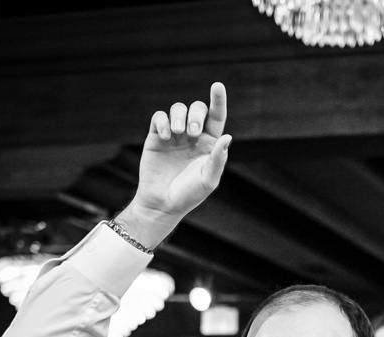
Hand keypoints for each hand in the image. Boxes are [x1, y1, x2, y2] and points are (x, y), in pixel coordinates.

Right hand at [121, 82, 231, 244]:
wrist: (162, 204)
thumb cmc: (188, 195)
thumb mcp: (208, 180)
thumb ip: (218, 159)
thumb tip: (228, 137)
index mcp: (209, 144)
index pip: (216, 117)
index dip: (218, 100)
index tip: (217, 86)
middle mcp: (193, 136)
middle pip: (197, 109)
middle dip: (196, 115)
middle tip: (192, 133)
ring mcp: (174, 135)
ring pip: (178, 109)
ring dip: (179, 116)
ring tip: (177, 132)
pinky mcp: (156, 136)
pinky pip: (159, 117)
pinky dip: (162, 121)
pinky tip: (165, 136)